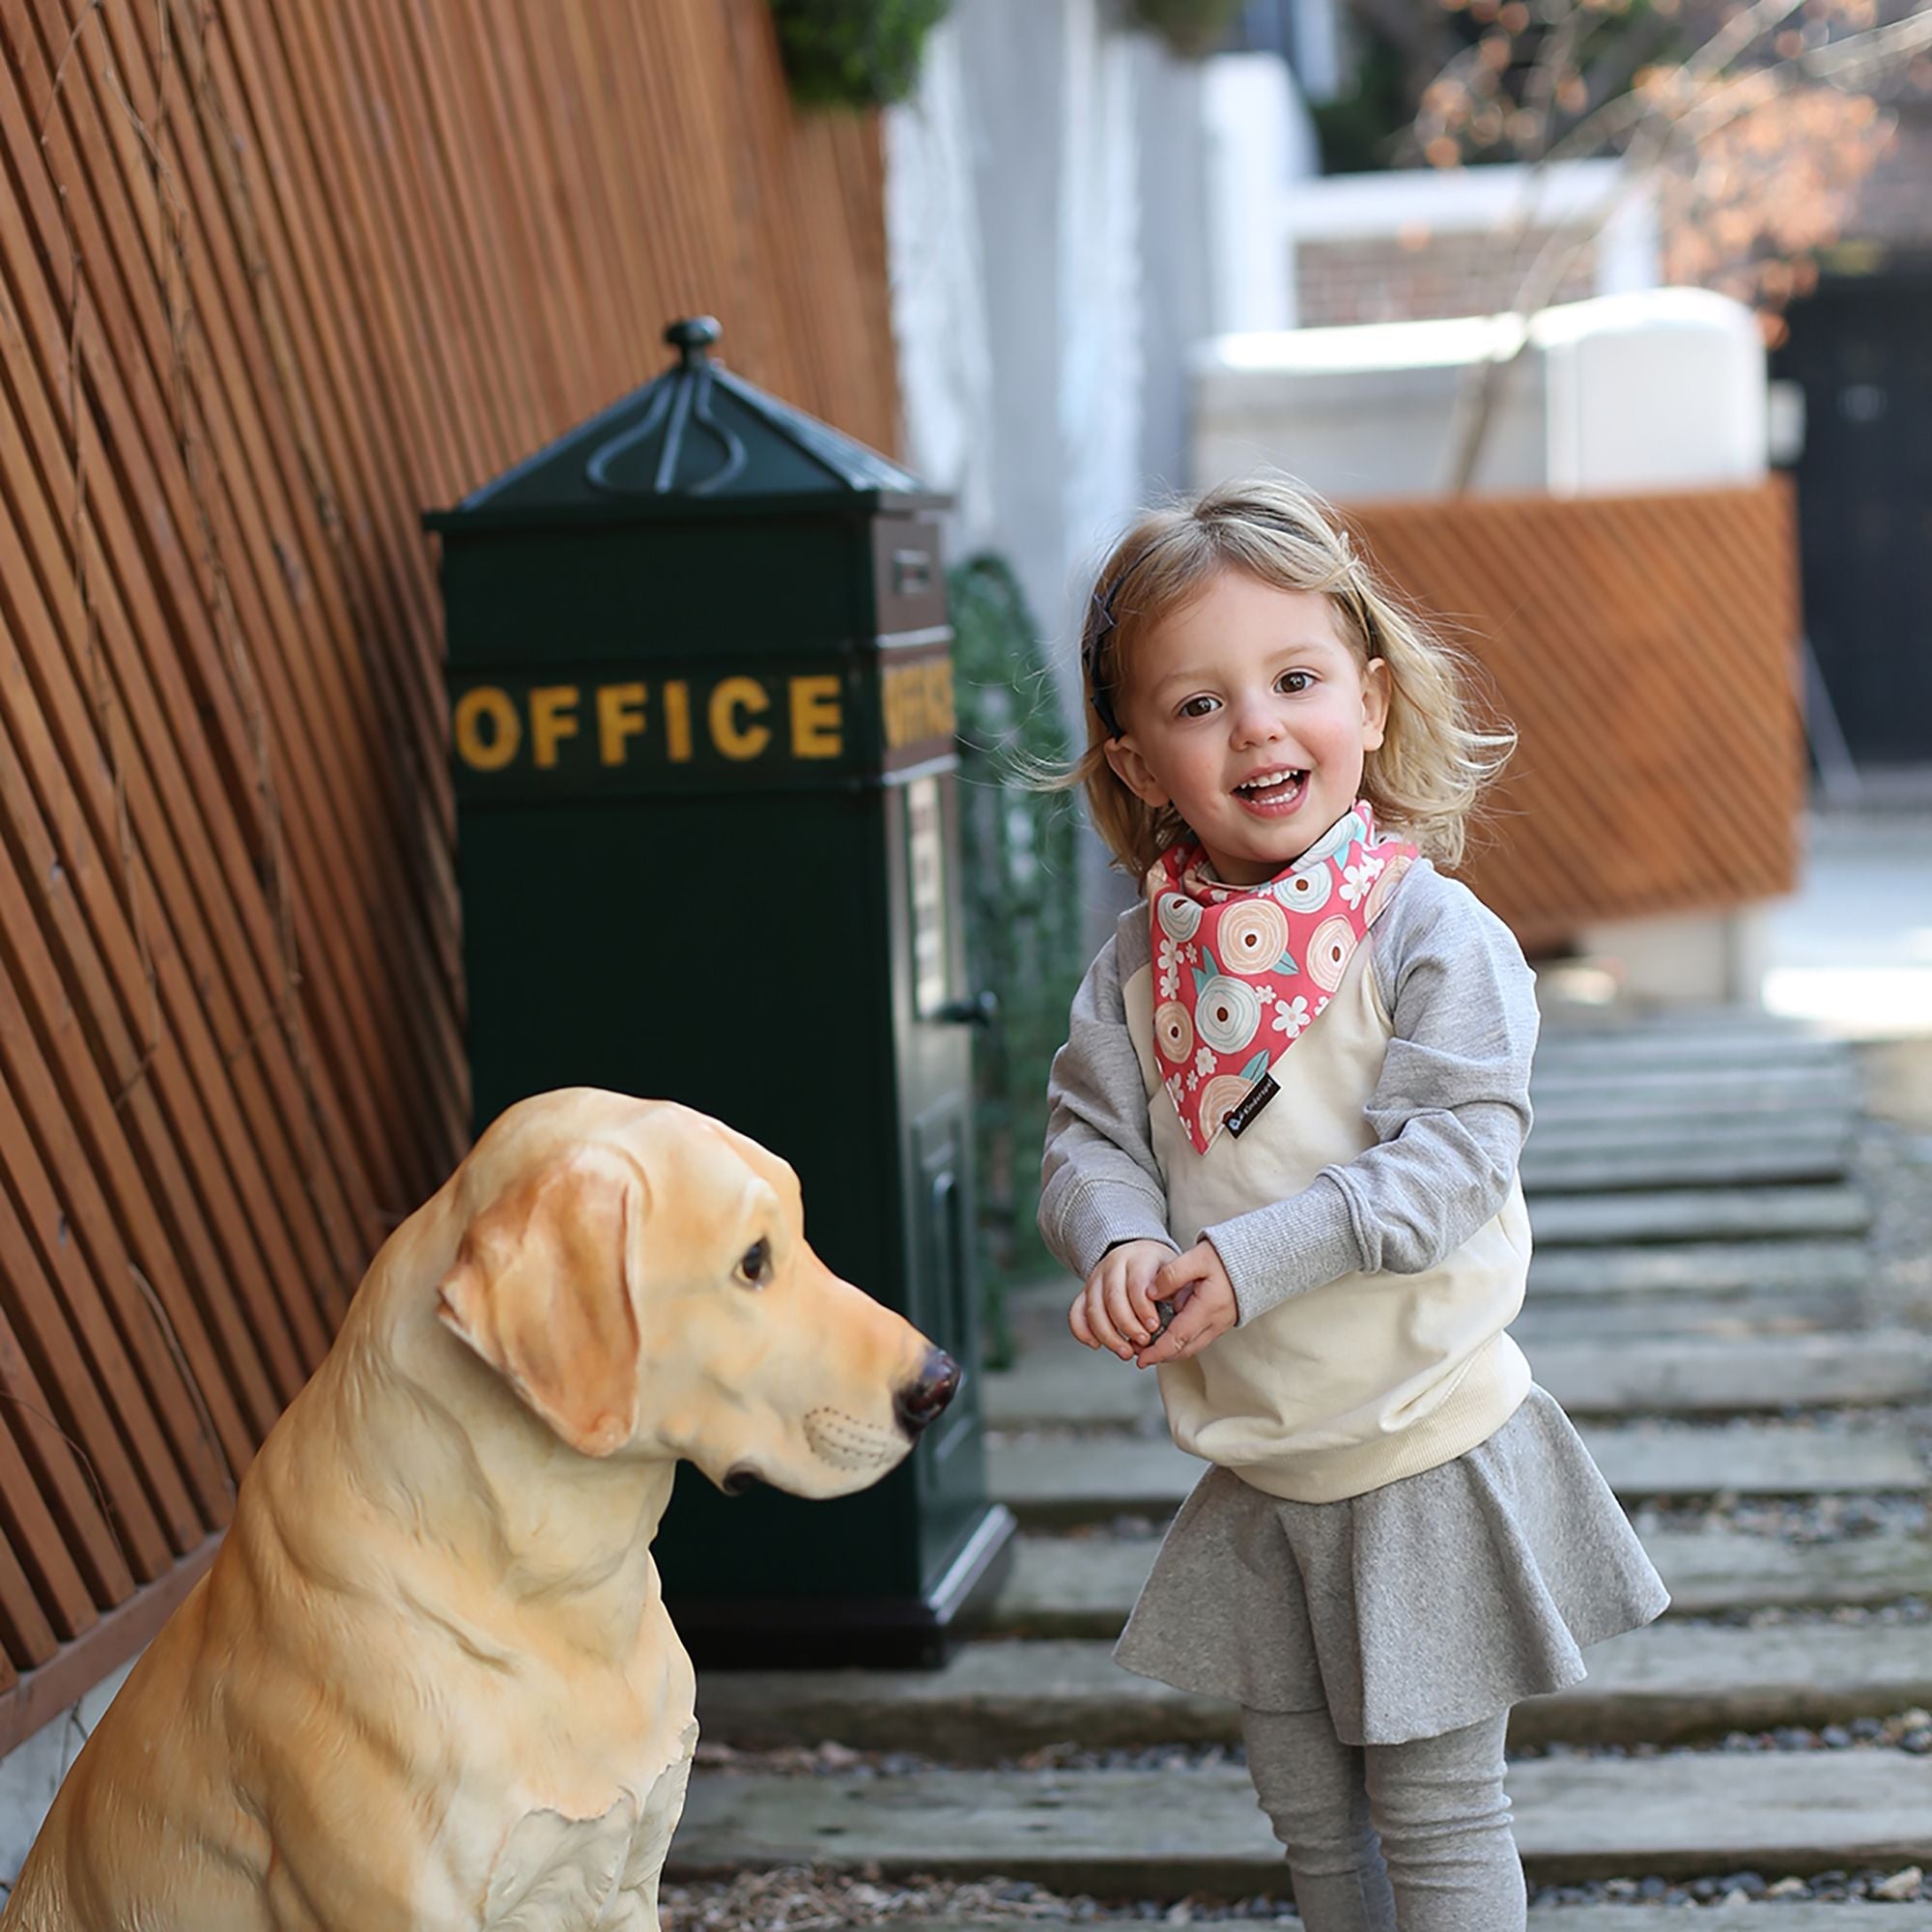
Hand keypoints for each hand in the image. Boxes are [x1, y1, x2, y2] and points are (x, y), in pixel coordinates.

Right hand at [1070, 1240, 1174, 1360]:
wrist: (1139, 1254)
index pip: (1136, 1283)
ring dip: (1108, 1335)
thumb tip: (1178, 1322)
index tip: (1154, 1327)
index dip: (1144, 1309)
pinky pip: (1076, 1313)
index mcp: (1138, 1258)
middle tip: (1143, 1342)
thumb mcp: (1174, 1272)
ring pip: (1093, 1308)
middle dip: (1127, 1326)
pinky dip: (1083, 1331)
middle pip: (1112, 1298)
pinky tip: (1097, 1344)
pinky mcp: (1085, 1292)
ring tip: (1125, 1351)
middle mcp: (1112, 1266)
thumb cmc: (1159, 1269)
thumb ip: (1176, 1293)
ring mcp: (1095, 1279)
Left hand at [1133, 1241, 1236, 1369]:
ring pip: (1191, 1347)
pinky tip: (1166, 1334)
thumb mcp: (1196, 1257)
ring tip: (1147, 1346)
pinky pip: (1197, 1338)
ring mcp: (1219, 1324)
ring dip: (1169, 1351)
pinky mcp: (1219, 1322)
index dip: (1157, 1351)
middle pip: (1184, 1350)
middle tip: (1139, 1354)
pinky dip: (1179, 1342)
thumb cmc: (1226, 1257)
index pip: (1178, 1339)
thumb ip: (1171, 1275)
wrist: (1254, 1259)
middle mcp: (1215, 1322)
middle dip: (1160, 1356)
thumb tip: (1150, 1293)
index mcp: (1208, 1309)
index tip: (1141, 1358)